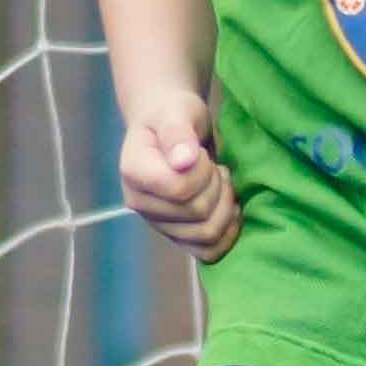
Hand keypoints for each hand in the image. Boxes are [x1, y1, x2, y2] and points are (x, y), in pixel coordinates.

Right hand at [118, 87, 238, 261]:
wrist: (169, 126)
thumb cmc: (172, 115)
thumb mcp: (177, 112)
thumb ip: (178, 134)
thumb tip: (183, 161)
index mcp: (134, 172)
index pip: (179, 190)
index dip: (203, 172)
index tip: (200, 154)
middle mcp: (140, 204)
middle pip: (197, 213)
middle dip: (218, 186)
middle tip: (214, 166)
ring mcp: (158, 223)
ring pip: (206, 235)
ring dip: (226, 207)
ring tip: (222, 183)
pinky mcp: (177, 236)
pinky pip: (209, 253)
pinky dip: (228, 233)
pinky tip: (231, 208)